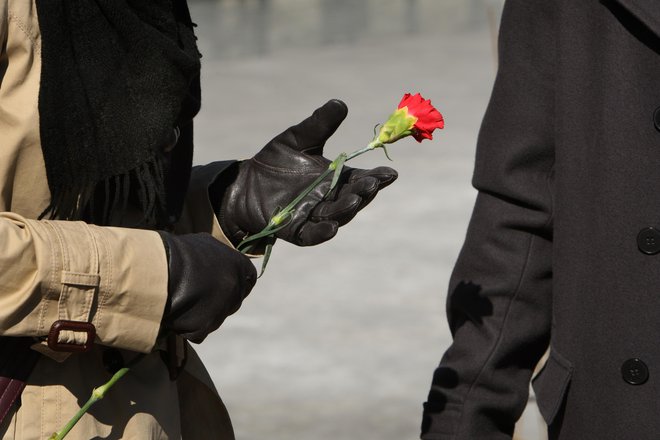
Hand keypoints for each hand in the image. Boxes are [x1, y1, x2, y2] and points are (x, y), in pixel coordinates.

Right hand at [158, 232, 256, 342]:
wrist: (160, 270)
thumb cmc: (179, 253)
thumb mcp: (205, 245)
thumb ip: (218, 259)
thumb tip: (217, 265)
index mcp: (240, 265)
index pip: (248, 278)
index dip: (235, 281)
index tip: (220, 283)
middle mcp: (236, 289)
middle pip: (232, 300)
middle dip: (217, 299)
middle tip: (196, 293)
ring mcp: (222, 310)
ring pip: (215, 317)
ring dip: (201, 312)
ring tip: (180, 300)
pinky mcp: (205, 327)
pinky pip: (198, 330)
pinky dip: (187, 326)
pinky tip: (176, 312)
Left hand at [214, 99, 397, 246]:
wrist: (245, 183)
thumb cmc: (276, 161)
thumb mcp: (297, 138)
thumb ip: (319, 124)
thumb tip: (340, 103)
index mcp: (335, 178)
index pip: (361, 178)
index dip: (377, 178)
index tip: (391, 173)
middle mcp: (329, 198)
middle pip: (352, 197)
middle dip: (364, 191)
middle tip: (372, 183)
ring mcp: (312, 215)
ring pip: (336, 216)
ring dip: (346, 209)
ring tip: (355, 199)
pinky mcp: (294, 229)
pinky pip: (311, 234)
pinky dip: (322, 233)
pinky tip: (332, 228)